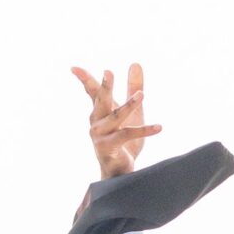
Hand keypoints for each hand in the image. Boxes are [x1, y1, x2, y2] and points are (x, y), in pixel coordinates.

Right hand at [72, 61, 162, 179]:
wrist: (120, 170)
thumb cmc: (123, 140)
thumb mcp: (132, 111)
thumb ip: (133, 87)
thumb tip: (135, 63)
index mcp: (100, 111)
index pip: (91, 92)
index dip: (84, 79)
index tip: (74, 68)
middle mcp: (96, 122)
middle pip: (101, 101)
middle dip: (105, 87)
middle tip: (108, 72)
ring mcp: (100, 135)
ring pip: (116, 117)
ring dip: (129, 105)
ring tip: (142, 94)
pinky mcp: (108, 147)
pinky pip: (127, 135)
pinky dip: (144, 130)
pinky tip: (159, 127)